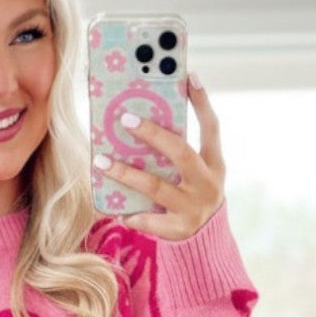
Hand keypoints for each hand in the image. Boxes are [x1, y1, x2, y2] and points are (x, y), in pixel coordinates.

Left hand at [93, 71, 225, 240]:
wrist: (205, 240)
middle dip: (153, 135)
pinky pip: (150, 220)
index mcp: (214, 164)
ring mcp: (193, 207)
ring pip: (156, 187)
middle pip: (181, 153)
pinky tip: (115, 210)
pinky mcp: (179, 229)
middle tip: (125, 119)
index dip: (202, 102)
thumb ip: (177, 152)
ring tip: (101, 162)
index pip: (211, 128)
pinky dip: (132, 215)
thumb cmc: (192, 195)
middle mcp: (207, 183)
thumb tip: (143, 120)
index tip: (189, 76)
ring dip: (126, 174)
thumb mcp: (195, 172)